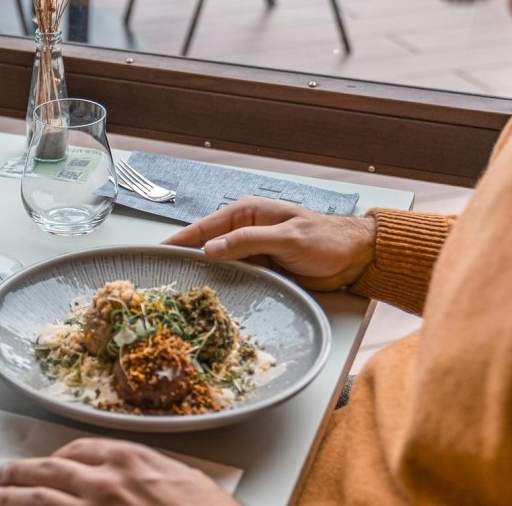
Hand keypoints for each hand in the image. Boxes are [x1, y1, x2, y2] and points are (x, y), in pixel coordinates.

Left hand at [0, 438, 238, 505]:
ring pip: (36, 501)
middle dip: (20, 473)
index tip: (48, 463)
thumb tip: (127, 475)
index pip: (76, 450)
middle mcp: (102, 483)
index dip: (55, 458)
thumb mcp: (182, 479)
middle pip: (46, 472)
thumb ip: (146, 472)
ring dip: (10, 498)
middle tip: (3, 475)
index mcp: (127, 459)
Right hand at [162, 196, 375, 290]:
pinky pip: (235, 277)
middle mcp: (245, 230)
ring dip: (203, 276)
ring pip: (219, 264)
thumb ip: (248, 241)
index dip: (179, 240)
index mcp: (247, 212)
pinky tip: (209, 299)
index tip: (156, 251)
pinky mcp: (261, 270)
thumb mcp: (287, 238)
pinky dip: (222, 286)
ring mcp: (252, 251)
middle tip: (162, 278)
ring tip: (178, 292)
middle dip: (186, 260)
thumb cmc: (326, 239)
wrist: (355, 258)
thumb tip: (210, 249)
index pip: (204, 226)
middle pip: (206, 246)